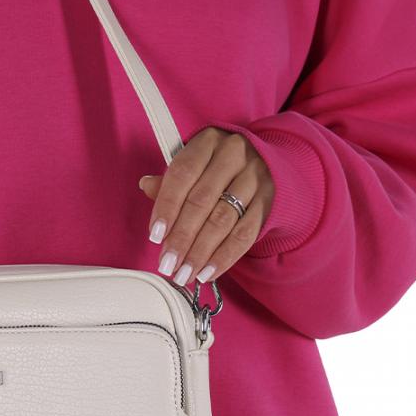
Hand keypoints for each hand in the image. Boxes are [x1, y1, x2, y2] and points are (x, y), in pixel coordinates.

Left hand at [138, 126, 273, 286]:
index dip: (166, 206)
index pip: (182, 174)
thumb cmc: (220, 165)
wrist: (270, 162)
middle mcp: (234, 155)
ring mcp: (255, 178)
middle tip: (167, 263)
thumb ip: (172, 179)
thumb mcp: (197, 162)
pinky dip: (224, 257)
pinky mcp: (269, 202)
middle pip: (201, 201)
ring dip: (200, 252)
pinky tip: (207, 272)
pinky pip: (245, 234)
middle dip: (181, 237)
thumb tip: (146, 186)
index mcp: (208, 142)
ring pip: (222, 220)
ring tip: (183, 273)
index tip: (155, 235)